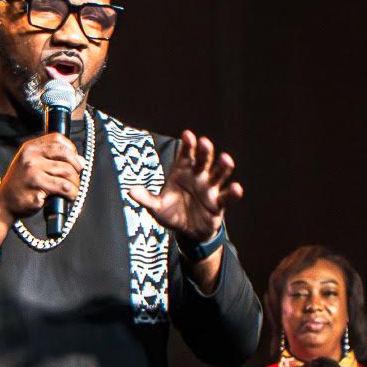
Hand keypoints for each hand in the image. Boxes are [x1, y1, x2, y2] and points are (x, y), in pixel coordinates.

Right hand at [0, 131, 85, 248]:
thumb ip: (52, 159)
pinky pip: (64, 187)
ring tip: (72, 190)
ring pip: (67, 172)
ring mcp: (33, 172)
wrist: (3, 203)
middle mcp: (31, 157)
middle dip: (76, 168)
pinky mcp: (37, 187)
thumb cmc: (21, 185)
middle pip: (66, 155)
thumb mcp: (31, 164)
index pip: (57, 139)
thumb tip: (81, 161)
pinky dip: (71, 193)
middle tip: (75, 178)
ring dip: (75, 184)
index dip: (71, 149)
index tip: (74, 161)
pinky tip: (68, 197)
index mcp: (30, 148)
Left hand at [126, 129, 242, 244]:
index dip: (188, 145)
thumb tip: (130, 191)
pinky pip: (227, 197)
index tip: (188, 134)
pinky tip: (237, 188)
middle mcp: (199, 176)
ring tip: (226, 159)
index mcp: (182, 172)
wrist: (187, 232)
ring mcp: (210, 188)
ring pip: (219, 174)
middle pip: (203, 161)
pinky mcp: (219, 203)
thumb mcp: (156, 208)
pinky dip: (233, 193)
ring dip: (223, 167)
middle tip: (205, 142)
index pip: (185, 155)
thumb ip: (146, 198)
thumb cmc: (172, 213)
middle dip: (204, 152)